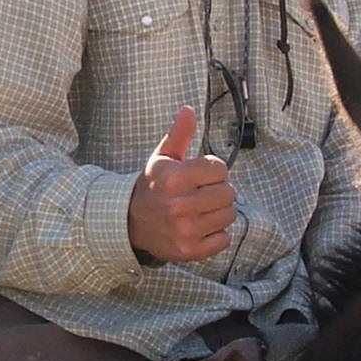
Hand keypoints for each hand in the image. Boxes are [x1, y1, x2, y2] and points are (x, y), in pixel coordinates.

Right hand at [127, 105, 236, 263]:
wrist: (131, 223)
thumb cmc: (153, 187)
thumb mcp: (162, 158)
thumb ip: (179, 134)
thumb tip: (188, 109)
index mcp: (173, 178)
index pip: (219, 168)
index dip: (214, 169)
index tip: (201, 174)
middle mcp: (179, 205)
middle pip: (228, 192)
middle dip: (218, 190)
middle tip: (202, 193)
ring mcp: (185, 230)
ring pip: (229, 215)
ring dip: (219, 212)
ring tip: (201, 210)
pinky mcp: (190, 251)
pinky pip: (224, 239)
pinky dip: (216, 234)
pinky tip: (200, 227)